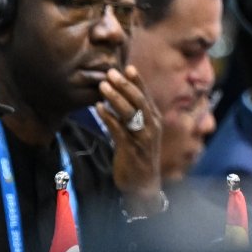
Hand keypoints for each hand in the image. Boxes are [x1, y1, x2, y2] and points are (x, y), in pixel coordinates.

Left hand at [97, 65, 163, 214]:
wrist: (142, 184)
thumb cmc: (137, 155)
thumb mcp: (136, 133)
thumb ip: (129, 116)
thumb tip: (115, 98)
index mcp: (153, 119)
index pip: (145, 96)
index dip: (137, 81)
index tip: (127, 67)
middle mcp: (151, 126)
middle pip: (139, 101)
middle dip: (125, 85)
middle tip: (111, 71)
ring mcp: (142, 138)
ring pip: (130, 113)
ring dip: (116, 98)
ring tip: (103, 86)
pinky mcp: (131, 149)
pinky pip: (119, 130)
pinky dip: (109, 118)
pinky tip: (98, 108)